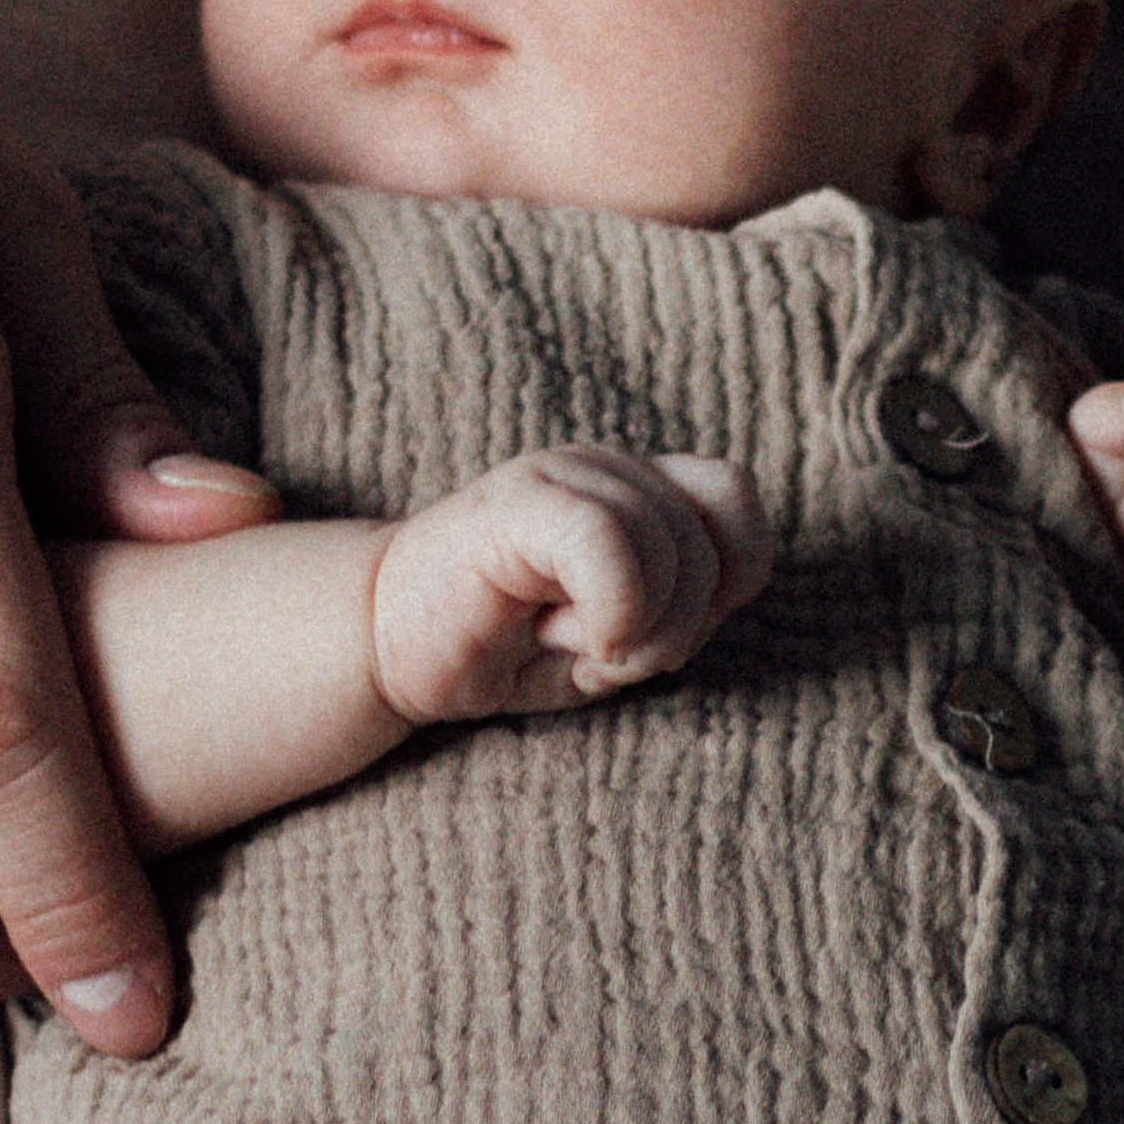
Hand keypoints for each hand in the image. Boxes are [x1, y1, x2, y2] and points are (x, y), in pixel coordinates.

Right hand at [370, 449, 771, 728]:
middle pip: (710, 543)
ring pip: (668, 546)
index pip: (735, 499)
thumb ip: (683, 607)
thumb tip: (723, 589)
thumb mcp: (621, 639)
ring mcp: (558, 476)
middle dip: (678, 629)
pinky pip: (610, 543)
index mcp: (634, 490)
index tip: (666, 629)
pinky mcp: (517, 503)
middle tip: (604, 653)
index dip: (731, 575)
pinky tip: (568, 640)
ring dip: (640, 631)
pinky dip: (614, 613)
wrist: (388, 646)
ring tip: (574, 644)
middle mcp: (603, 470)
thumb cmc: (508, 648)